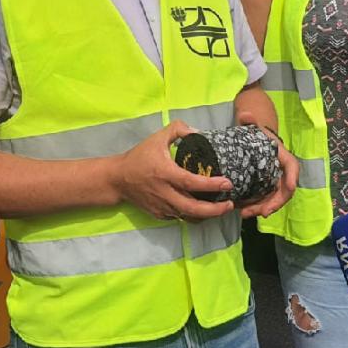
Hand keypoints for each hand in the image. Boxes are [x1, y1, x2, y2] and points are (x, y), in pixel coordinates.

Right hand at [110, 120, 234, 221]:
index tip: (227, 184)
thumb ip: (178, 129)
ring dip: (207, 215)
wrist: (118, 179)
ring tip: (221, 208)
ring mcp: (162, 207)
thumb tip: (198, 132)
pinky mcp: (160, 215)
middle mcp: (165, 193)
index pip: (192, 182)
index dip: (211, 185)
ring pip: (189, 217)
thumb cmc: (139, 157)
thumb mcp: (157, 138)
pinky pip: (180, 218)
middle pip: (194, 209)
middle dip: (215, 210)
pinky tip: (203, 209)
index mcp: (165, 174)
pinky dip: (194, 216)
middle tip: (230, 203)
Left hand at [234, 113, 298, 218]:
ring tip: (246, 214)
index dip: (292, 177)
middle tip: (262, 212)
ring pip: (273, 200)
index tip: (290, 187)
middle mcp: (282, 173)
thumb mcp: (253, 127)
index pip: (292, 167)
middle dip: (274, 203)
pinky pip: (264, 201)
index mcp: (283, 157)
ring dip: (262, 209)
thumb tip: (245, 114)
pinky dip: (255, 208)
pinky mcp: (265, 190)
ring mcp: (274, 183)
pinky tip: (242, 211)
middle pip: (284, 191)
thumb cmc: (257, 135)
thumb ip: (250, 121)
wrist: (254, 142)